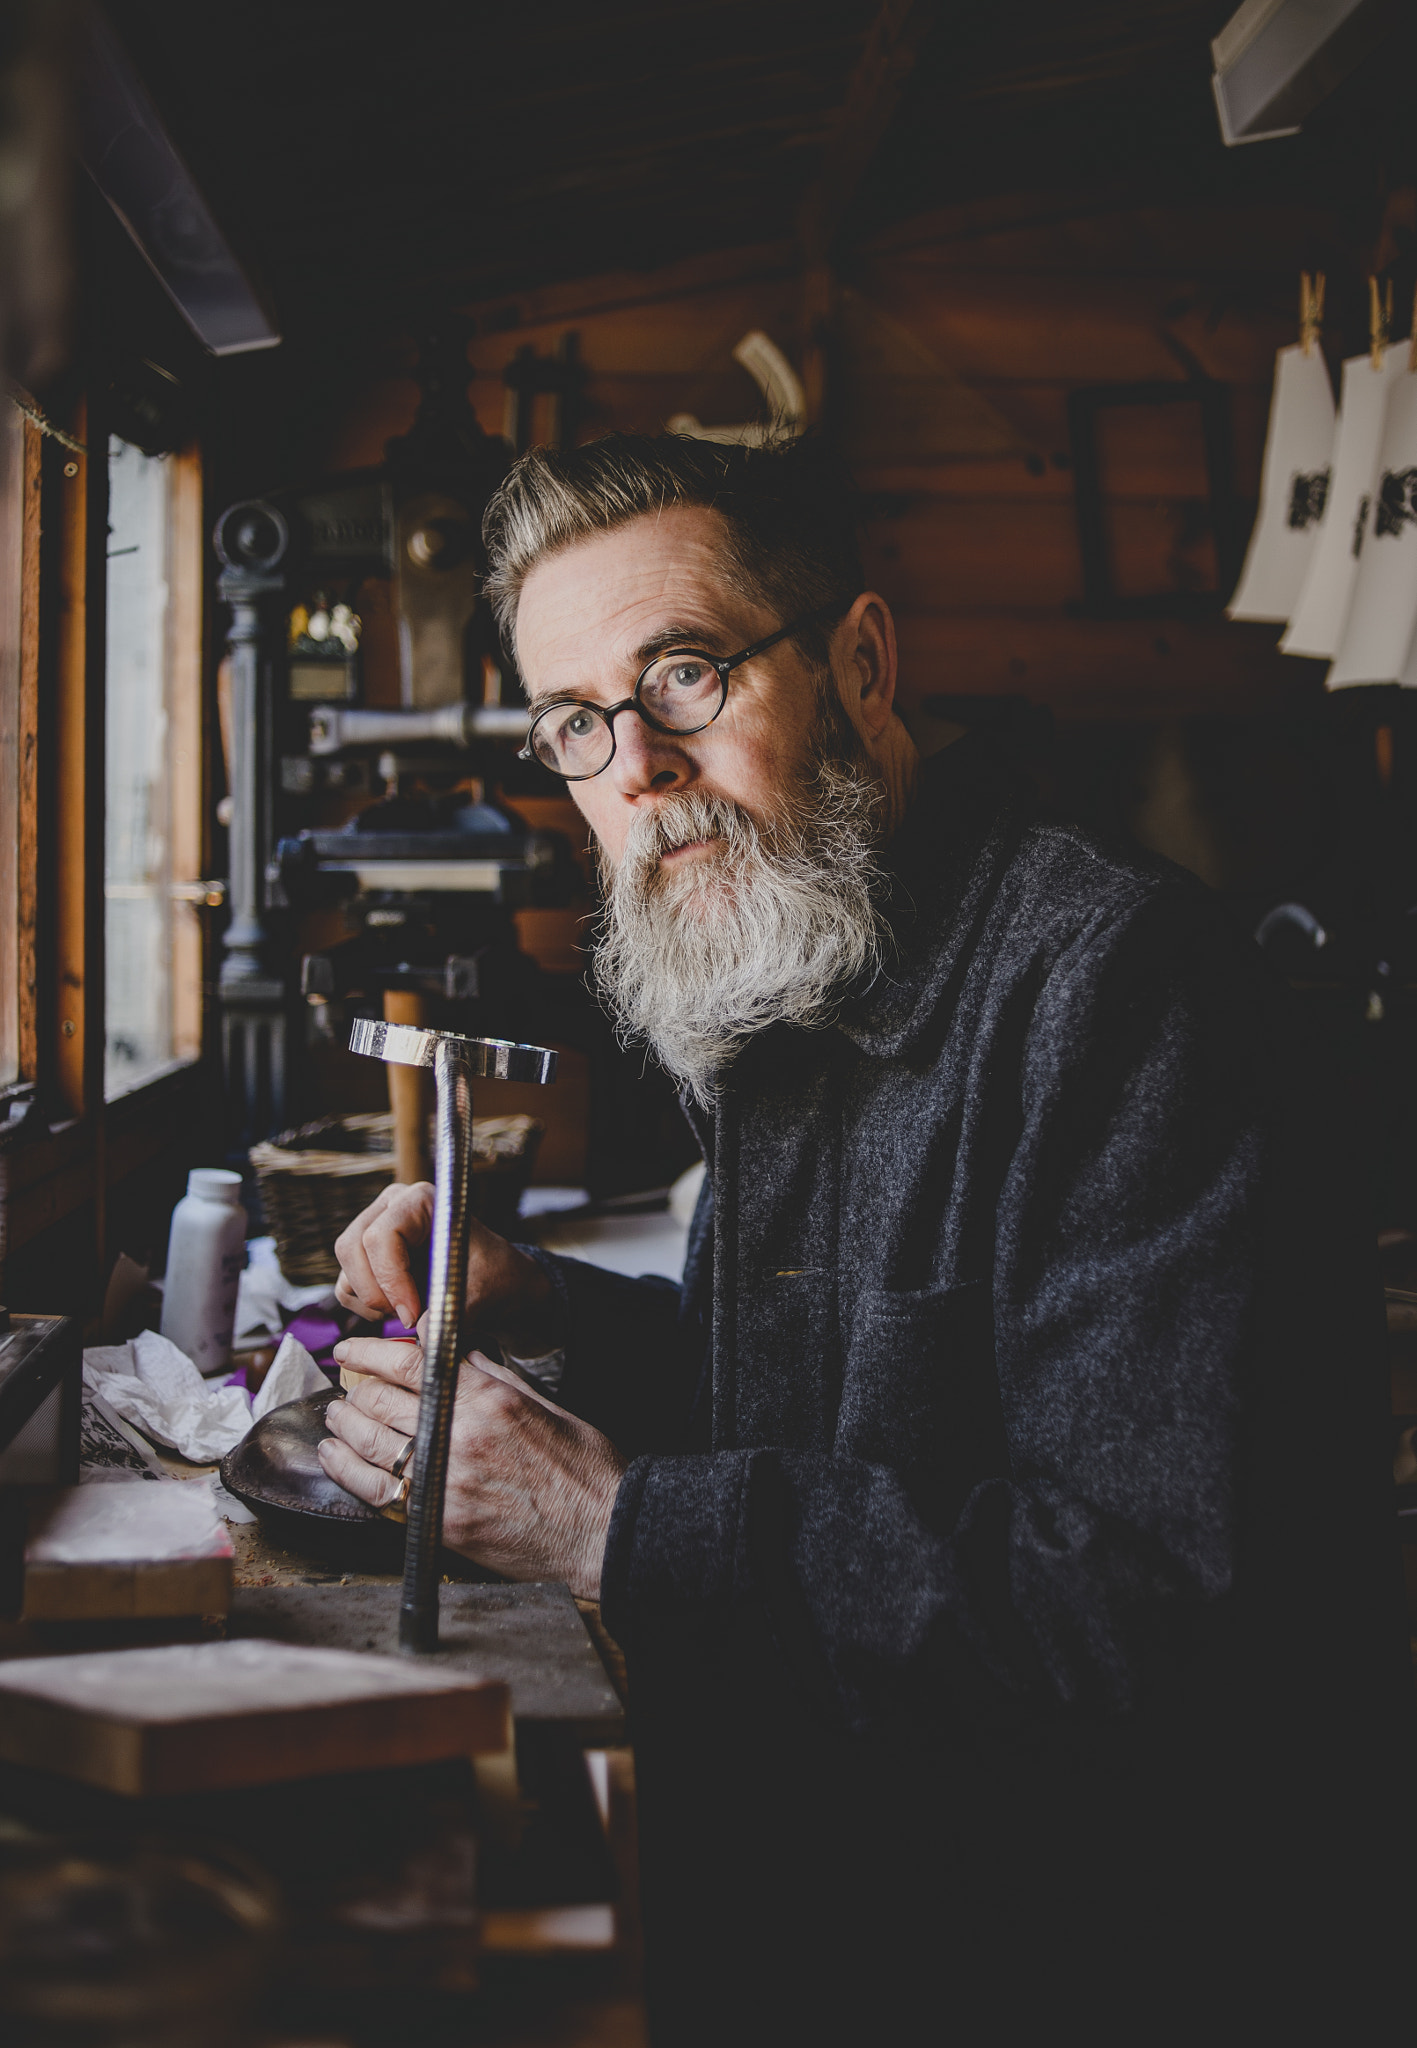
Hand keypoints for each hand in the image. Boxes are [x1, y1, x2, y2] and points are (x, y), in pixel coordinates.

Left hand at [317, 1333, 625, 1599]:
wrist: (601, 1529)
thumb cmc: (583, 1467)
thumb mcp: (542, 1403)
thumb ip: (491, 1377)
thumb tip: (454, 1354)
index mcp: (488, 1399)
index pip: (410, 1364)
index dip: (369, 1354)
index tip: (350, 1352)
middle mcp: (460, 1434)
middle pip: (381, 1402)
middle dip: (354, 1391)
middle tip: (342, 1388)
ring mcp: (446, 1480)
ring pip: (371, 1444)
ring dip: (344, 1427)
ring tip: (334, 1419)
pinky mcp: (440, 1522)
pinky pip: (378, 1492)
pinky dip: (349, 1472)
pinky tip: (337, 1459)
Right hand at [333, 1181, 550, 1338]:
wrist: (495, 1280)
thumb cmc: (494, 1275)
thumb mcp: (484, 1292)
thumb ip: (454, 1310)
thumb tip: (422, 1334)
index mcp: (422, 1201)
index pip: (381, 1235)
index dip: (391, 1279)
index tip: (413, 1314)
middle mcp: (392, 1206)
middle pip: (353, 1248)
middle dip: (377, 1294)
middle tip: (410, 1319)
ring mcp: (374, 1228)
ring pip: (348, 1270)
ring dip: (373, 1302)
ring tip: (413, 1313)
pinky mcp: (366, 1257)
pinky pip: (346, 1287)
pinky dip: (366, 1308)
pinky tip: (400, 1311)